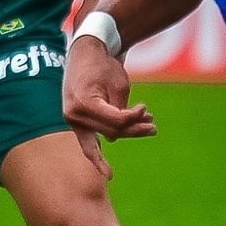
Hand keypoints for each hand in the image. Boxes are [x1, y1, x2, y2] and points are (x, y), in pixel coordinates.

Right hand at [62, 36, 155, 179]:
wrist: (84, 51)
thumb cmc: (103, 64)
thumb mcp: (119, 84)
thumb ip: (121, 110)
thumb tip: (117, 137)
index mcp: (83, 102)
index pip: (115, 120)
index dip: (133, 118)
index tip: (145, 108)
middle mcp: (73, 114)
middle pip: (110, 131)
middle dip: (133, 129)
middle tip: (153, 127)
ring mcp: (72, 119)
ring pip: (103, 135)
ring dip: (125, 133)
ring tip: (147, 129)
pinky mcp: (76, 121)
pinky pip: (86, 143)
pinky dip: (97, 155)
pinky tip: (107, 173)